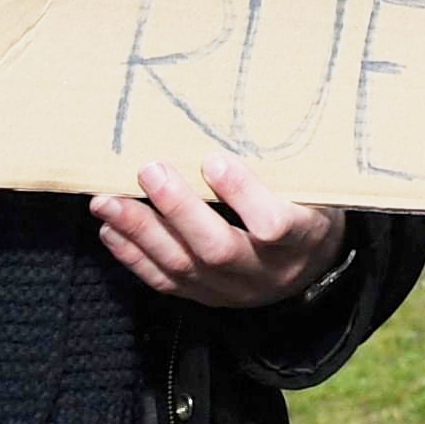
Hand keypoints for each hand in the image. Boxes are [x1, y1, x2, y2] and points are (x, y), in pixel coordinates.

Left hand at [93, 157, 343, 308]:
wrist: (311, 268)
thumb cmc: (312, 211)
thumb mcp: (317, 189)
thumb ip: (283, 170)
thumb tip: (232, 125)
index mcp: (303, 239)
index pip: (274, 224)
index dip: (244, 194)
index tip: (214, 160)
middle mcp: (266, 272)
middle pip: (217, 248)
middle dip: (178, 208)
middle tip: (149, 170)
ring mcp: (232, 290)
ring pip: (181, 266)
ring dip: (140, 231)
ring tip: (107, 201)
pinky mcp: (205, 298)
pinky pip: (164, 282)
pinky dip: (133, 255)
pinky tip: (111, 230)